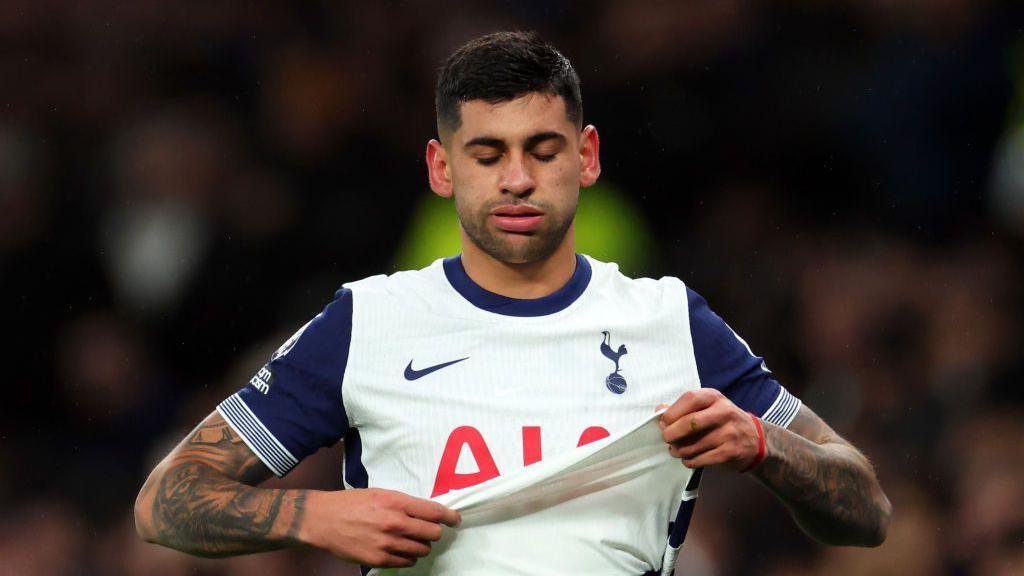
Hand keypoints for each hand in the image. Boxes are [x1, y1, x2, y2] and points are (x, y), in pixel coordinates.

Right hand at [299, 488, 460, 567]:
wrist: (324, 519)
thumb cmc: (353, 503)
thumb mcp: (381, 494)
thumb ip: (404, 503)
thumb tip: (427, 512)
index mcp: (396, 502)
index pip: (434, 512)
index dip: (449, 517)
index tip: (455, 519)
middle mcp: (395, 523)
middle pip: (432, 533)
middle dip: (433, 532)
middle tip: (427, 530)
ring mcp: (388, 544)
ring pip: (422, 550)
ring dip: (421, 546)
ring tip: (410, 540)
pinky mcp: (379, 559)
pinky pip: (407, 562)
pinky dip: (408, 557)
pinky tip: (400, 550)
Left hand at [659, 389, 760, 471]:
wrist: (755, 439)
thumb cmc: (723, 421)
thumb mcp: (707, 407)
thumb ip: (684, 408)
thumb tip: (659, 410)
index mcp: (714, 397)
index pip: (689, 399)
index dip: (671, 413)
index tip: (663, 423)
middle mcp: (724, 412)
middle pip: (689, 423)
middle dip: (672, 434)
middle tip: (667, 439)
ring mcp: (729, 433)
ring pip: (693, 445)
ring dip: (679, 451)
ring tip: (677, 450)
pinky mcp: (731, 452)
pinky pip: (701, 459)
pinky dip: (689, 461)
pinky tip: (689, 459)